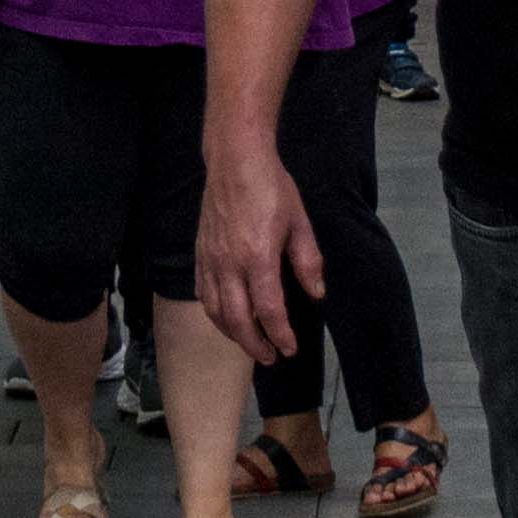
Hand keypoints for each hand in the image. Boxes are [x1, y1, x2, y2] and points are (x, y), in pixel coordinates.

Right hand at [197, 139, 325, 368]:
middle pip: (237, 320)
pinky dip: (214, 312)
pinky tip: (225, 317)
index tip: (290, 349)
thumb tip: (317, 294)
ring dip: (232, 334)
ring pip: (215, 311)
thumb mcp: (300, 223)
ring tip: (249, 342)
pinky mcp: (200, 253)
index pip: (269, 311)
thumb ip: (308, 262)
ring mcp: (211, 259)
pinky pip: (203, 292)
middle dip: (255, 345)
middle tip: (270, 357)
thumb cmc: (271, 187)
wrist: (235, 160)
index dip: (280, 336)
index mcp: (258, 258)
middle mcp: (230, 264)